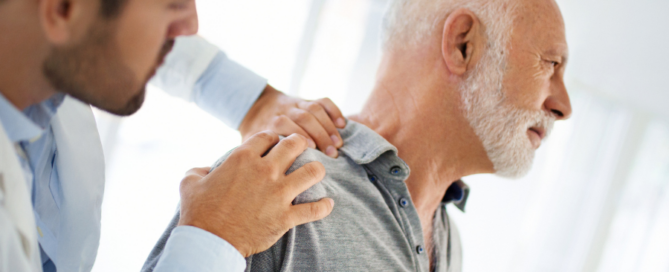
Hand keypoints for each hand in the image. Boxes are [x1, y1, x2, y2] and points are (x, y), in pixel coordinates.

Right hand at [177, 131, 334, 256]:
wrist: (209, 241)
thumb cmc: (199, 212)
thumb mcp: (190, 183)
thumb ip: (200, 170)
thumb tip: (204, 169)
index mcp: (243, 158)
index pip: (269, 135)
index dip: (274, 137)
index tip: (275, 143)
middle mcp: (264, 171)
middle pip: (295, 145)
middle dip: (301, 143)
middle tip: (302, 149)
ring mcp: (278, 193)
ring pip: (312, 172)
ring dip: (317, 170)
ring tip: (317, 172)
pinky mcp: (286, 217)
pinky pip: (314, 210)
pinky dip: (324, 207)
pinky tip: (328, 204)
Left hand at [239, 85, 345, 157]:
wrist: (255, 106)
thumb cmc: (256, 135)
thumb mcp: (250, 145)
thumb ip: (258, 157)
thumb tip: (265, 182)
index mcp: (269, 122)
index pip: (285, 124)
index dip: (300, 135)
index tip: (312, 150)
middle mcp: (284, 110)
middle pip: (304, 117)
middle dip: (320, 134)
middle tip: (332, 154)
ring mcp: (296, 104)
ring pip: (314, 109)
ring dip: (328, 127)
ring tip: (338, 144)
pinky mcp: (306, 100)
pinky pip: (322, 101)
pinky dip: (333, 110)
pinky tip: (342, 124)